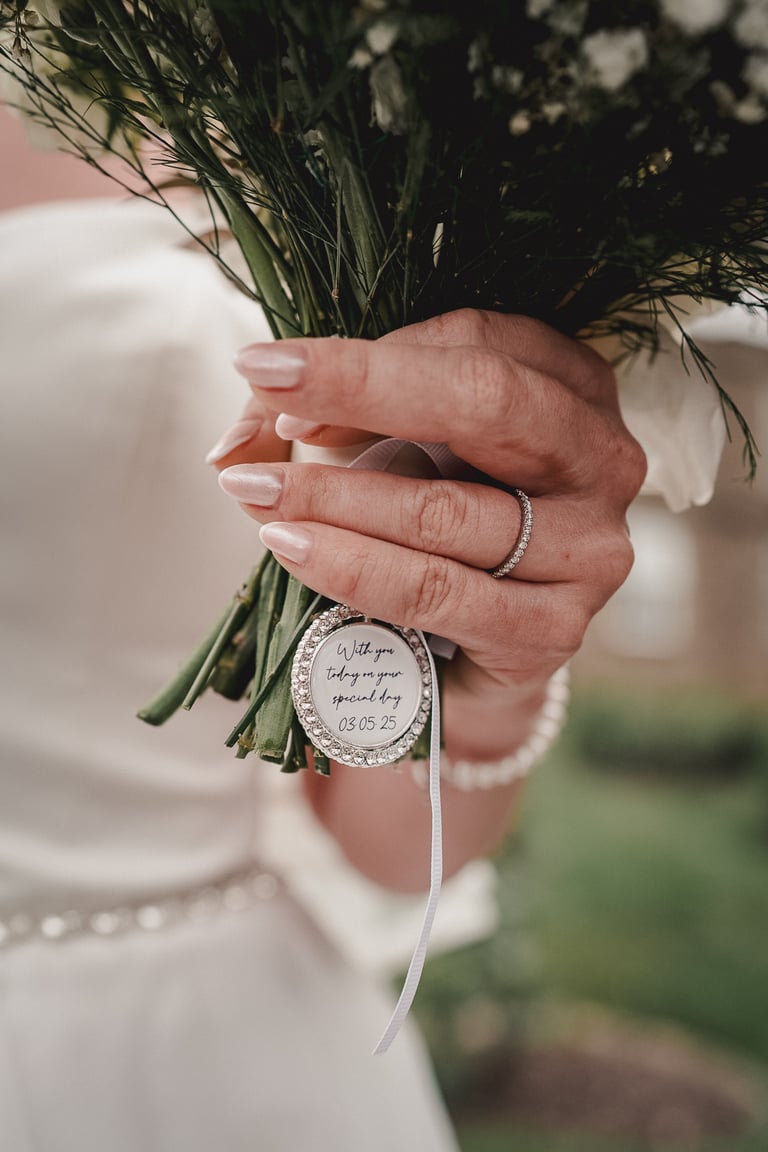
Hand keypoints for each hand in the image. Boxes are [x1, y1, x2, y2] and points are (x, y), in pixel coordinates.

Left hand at [210, 309, 646, 887]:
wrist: (471, 654)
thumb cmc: (435, 522)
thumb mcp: (389, 447)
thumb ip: (321, 424)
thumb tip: (231, 446)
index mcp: (572, 384)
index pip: (473, 345)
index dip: (366, 359)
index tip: (268, 370)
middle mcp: (601, 457)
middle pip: (488, 403)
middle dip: (363, 393)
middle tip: (269, 401)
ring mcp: (591, 547)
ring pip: (450, 511)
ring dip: (338, 497)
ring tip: (256, 492)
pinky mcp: (556, 628)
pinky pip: (441, 594)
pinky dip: (358, 570)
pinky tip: (295, 551)